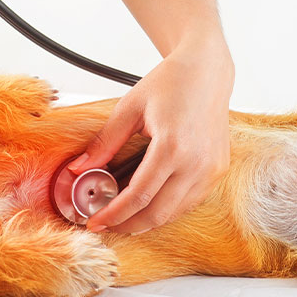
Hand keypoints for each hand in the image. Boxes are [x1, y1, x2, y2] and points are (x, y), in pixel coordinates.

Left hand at [69, 37, 233, 233]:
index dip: (113, 215)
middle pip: (157, 213)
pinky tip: (148, 201)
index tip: (94, 222)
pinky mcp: (218, 171)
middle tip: (105, 225)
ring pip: (175, 212)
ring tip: (122, 215)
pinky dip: (167, 207)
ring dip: (147, 220)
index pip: (138, 196)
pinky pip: (189, 201)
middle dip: (127, 225)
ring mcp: (211, 169)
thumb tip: (78, 168)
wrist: (207, 71)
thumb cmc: (169, 83)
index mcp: (172, 146)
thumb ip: (105, 142)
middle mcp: (196, 163)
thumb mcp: (130, 108)